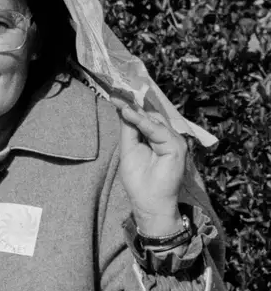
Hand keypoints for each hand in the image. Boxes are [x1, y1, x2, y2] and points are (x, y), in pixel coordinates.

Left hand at [116, 100, 186, 235]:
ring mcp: (174, 141)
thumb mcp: (129, 149)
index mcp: (156, 136)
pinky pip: (158, 131)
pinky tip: (129, 113)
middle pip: (150, 114)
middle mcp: (167, 136)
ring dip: (135, 109)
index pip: (144, 116)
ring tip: (118, 99)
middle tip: (115, 88)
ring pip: (153, 120)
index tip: (114, 92)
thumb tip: (123, 107)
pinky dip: (143, 122)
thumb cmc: (139, 179)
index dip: (131, 104)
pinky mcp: (177, 147)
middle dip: (133, 101)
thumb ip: (129, 129)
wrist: (149, 201)